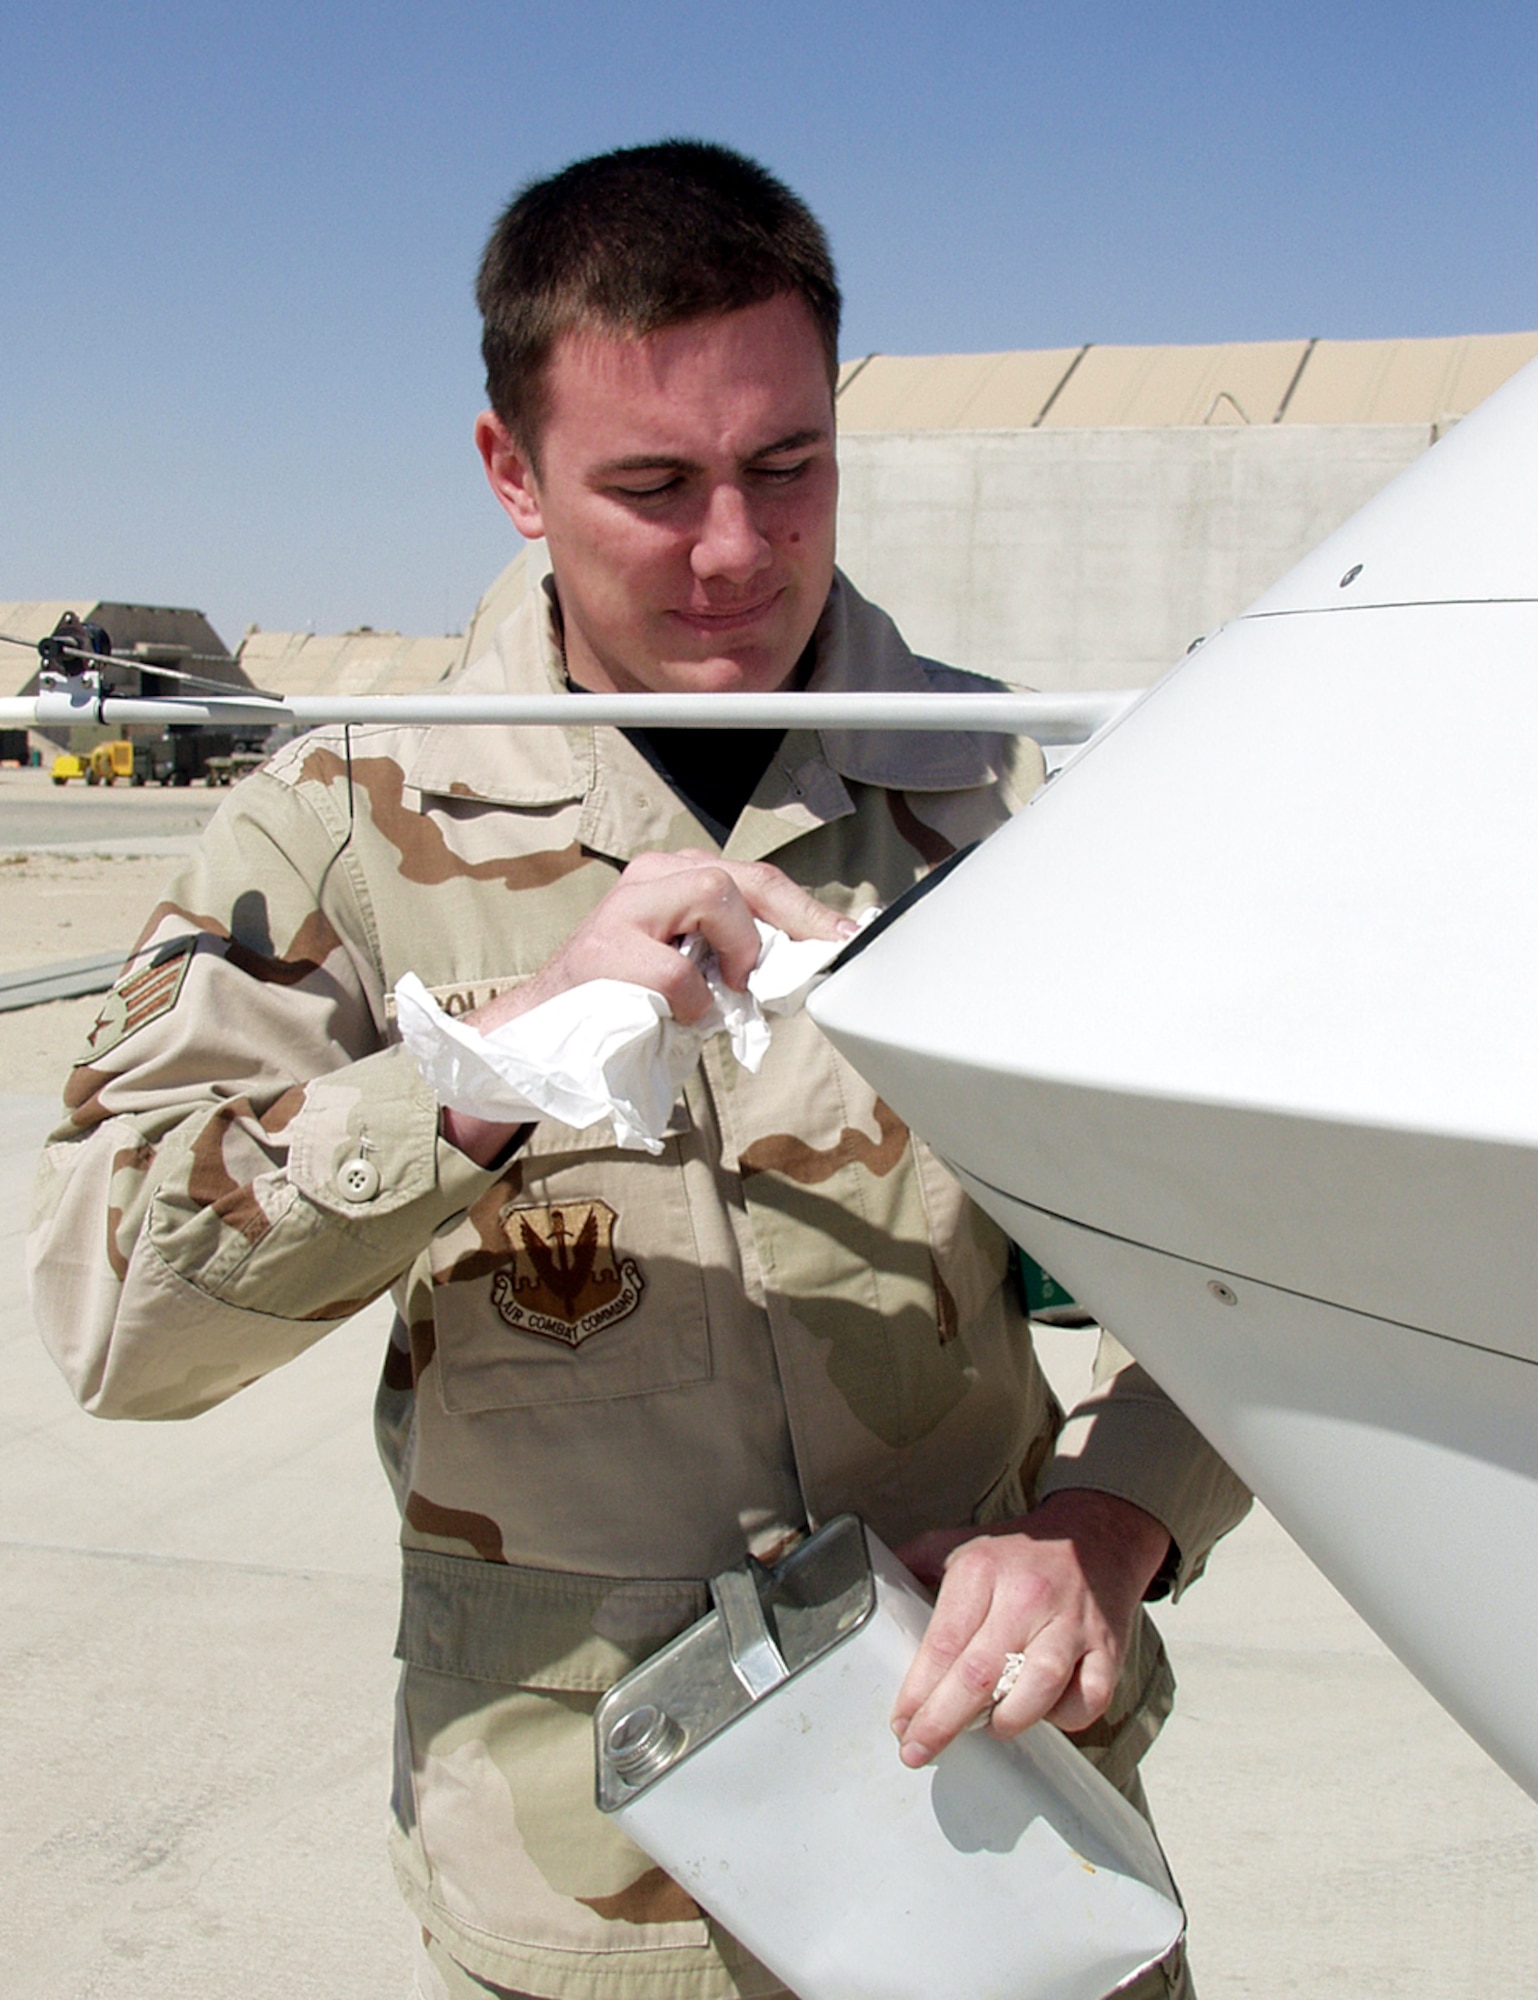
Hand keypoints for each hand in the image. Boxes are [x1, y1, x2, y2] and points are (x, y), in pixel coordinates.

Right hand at [441, 851, 856, 1163]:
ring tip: (724, 988)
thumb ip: (733, 957)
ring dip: (735, 950)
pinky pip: (679, 971)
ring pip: (714, 892)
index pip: (757, 880)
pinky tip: (675, 1016)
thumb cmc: (623, 1003)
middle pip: (746, 877)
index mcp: (673, 877)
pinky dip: (691, 1004)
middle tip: (816, 958)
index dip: (808, 912)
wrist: (543, 1031)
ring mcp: (626, 906)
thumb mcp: (689, 970)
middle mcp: (652, 876)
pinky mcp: (607, 949)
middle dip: (795, 920)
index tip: (846, 938)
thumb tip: (800, 968)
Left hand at [890, 1489, 1170, 1768]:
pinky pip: (1088, 1699)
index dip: (918, 1691)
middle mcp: (1026, 1596)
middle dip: (943, 1722)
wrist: (1099, 1533)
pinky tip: (1045, 1710)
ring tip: (989, 1728)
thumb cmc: (1023, 1551)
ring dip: (1007, 1721)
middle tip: (918, 1749)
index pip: (943, 1642)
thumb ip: (918, 1563)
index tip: (901, 1722)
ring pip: (1036, 1689)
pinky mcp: (1107, 1647)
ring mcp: (1070, 1623)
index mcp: (983, 1571)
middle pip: (980, 1674)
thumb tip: (866, 1586)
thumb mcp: (965, 1544)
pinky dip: (1065, 1717)